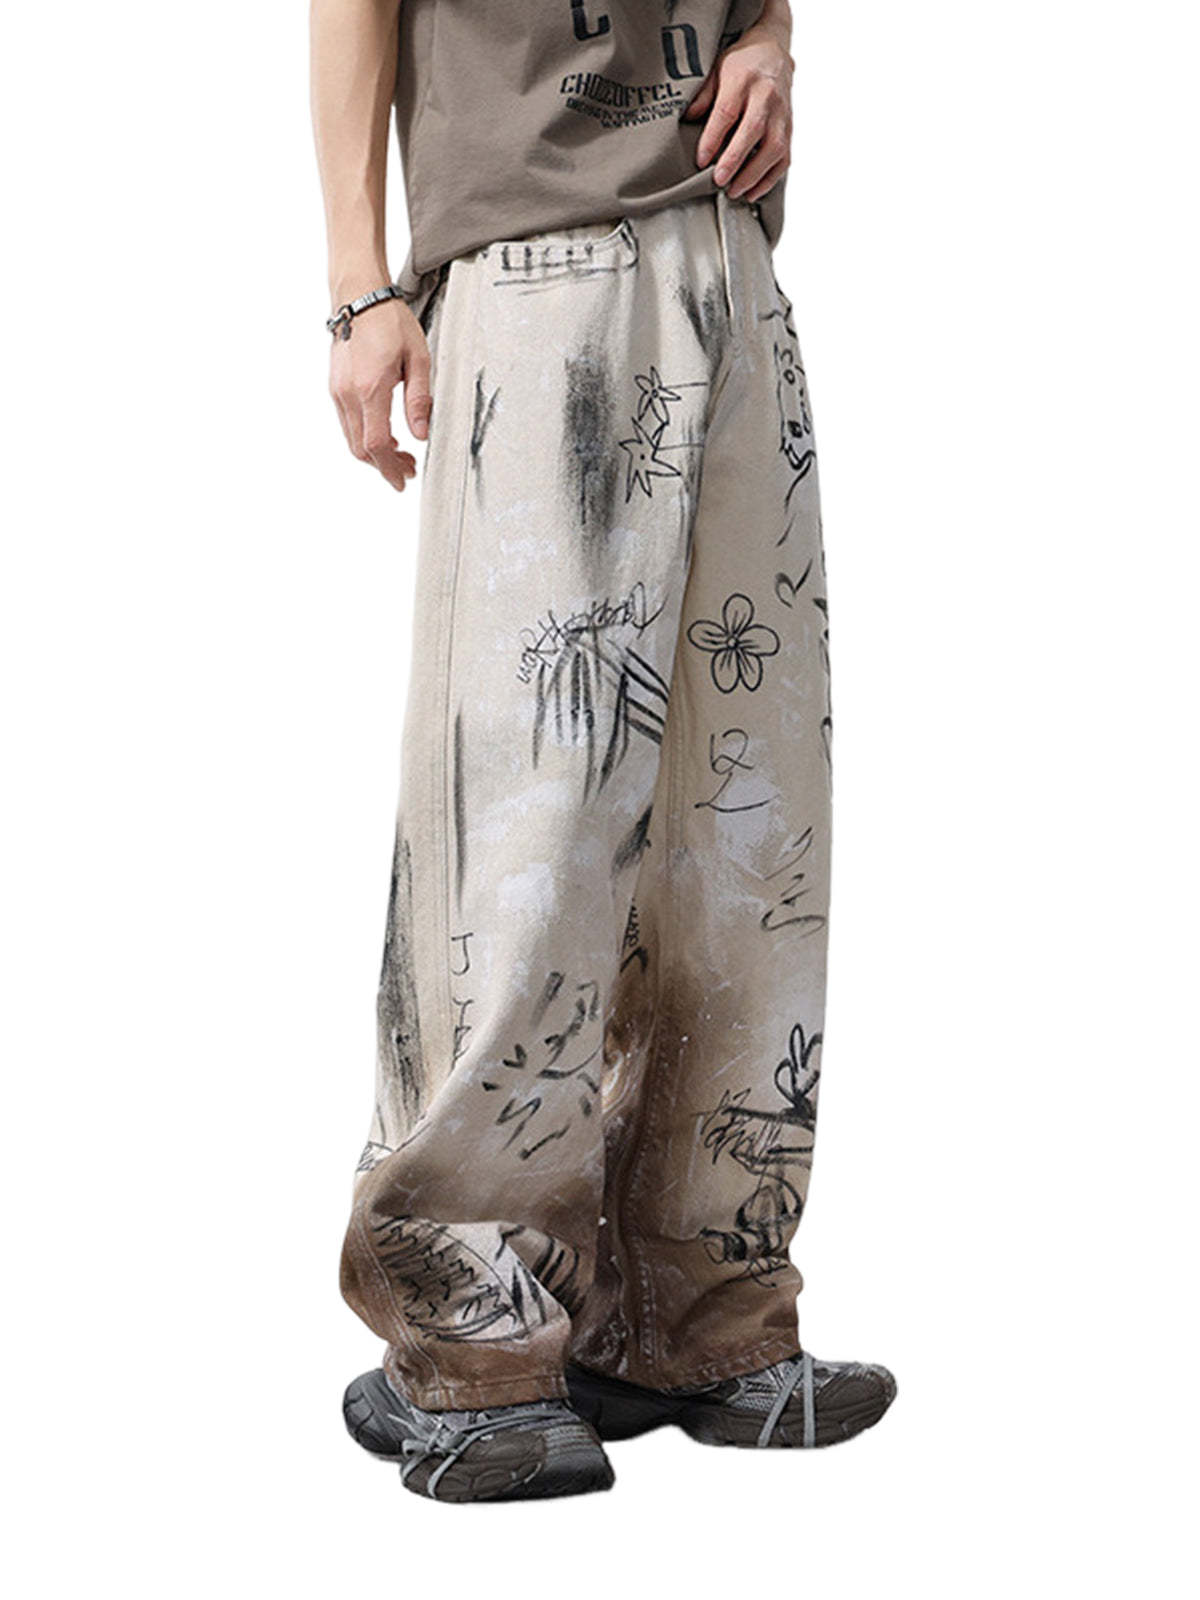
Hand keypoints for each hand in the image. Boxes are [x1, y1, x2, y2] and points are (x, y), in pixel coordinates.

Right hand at [329, 298, 431, 490]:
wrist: (359, 296)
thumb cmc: (389, 322)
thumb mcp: (418, 359)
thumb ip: (419, 400)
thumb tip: (421, 434)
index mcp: (370, 389)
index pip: (376, 444)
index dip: (390, 468)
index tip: (403, 479)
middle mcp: (348, 394)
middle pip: (361, 448)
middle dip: (384, 465)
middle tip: (407, 470)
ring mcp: (338, 391)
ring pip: (352, 438)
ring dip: (374, 453)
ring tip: (399, 453)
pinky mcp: (335, 386)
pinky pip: (348, 423)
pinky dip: (364, 436)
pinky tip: (383, 432)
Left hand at [683, 22, 793, 202]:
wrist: (773, 51)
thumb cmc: (740, 65)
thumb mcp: (717, 70)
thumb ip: (703, 95)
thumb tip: (688, 118)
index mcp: (743, 80)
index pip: (727, 112)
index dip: (713, 138)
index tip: (702, 160)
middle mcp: (766, 96)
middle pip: (753, 131)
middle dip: (735, 159)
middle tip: (719, 181)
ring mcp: (781, 114)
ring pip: (773, 148)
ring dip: (754, 175)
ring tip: (734, 192)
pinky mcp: (790, 129)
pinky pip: (784, 158)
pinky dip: (769, 179)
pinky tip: (752, 192)